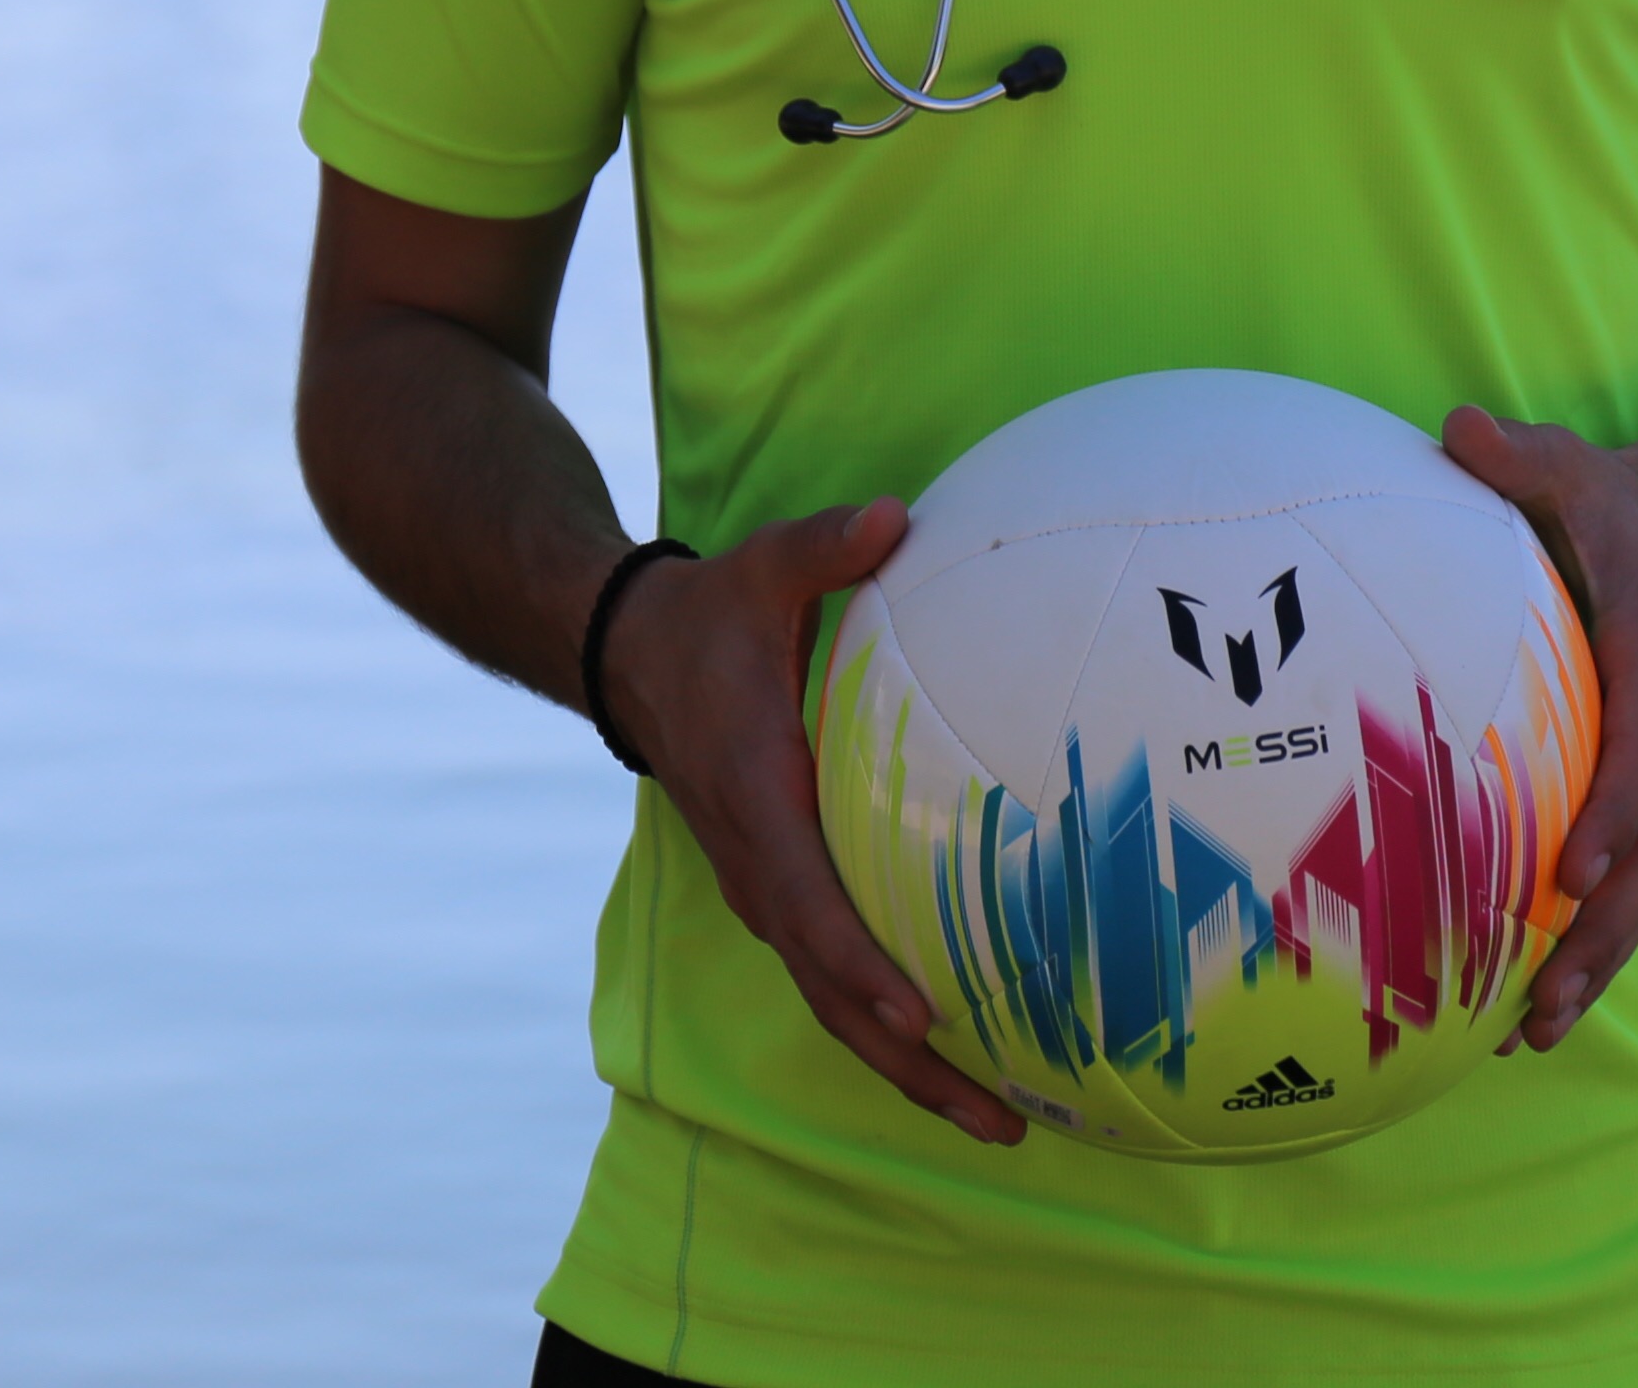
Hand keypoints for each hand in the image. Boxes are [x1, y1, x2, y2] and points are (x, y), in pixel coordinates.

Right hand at [597, 501, 1023, 1147]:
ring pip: (836, 1005)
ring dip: (911, 1071)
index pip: (809, 903)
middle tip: (1002, 1116)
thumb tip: (897, 516)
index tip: (920, 1014)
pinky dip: (895, 1032)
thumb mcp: (760, 570)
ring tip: (1003, 1120)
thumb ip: (825, 546)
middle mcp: (760, 870)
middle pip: (831, 993)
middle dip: (912, 1064)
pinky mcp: (785, 897)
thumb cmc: (713, 618)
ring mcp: (769, 894)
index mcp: (758, 801)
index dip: (862, 965)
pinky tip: (969, 1055)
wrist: (634, 659)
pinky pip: (838, 981)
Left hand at [1443, 409, 1637, 1054]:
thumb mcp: (1576, 465)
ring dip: (1591, 961)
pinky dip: (1577, 938)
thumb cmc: (1611, 505)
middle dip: (1602, 935)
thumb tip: (1458, 428)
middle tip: (1544, 1004)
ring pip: (1636, 887)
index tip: (1573, 873)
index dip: (1613, 814)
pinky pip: (1610, 876)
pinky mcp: (1623, 792)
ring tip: (1531, 1034)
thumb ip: (1523, 455)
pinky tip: (1515, 998)